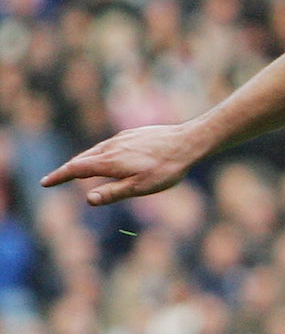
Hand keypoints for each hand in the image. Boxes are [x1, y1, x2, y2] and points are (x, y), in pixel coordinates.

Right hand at [41, 123, 204, 204]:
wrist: (189, 141)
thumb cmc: (166, 168)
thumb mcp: (140, 187)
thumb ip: (113, 193)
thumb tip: (88, 199)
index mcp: (110, 161)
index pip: (76, 169)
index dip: (59, 176)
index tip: (45, 182)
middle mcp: (111, 147)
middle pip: (82, 158)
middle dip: (67, 169)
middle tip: (55, 178)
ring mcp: (122, 138)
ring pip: (95, 150)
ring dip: (83, 160)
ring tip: (77, 169)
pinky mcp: (133, 134)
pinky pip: (109, 145)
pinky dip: (99, 153)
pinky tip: (106, 157)